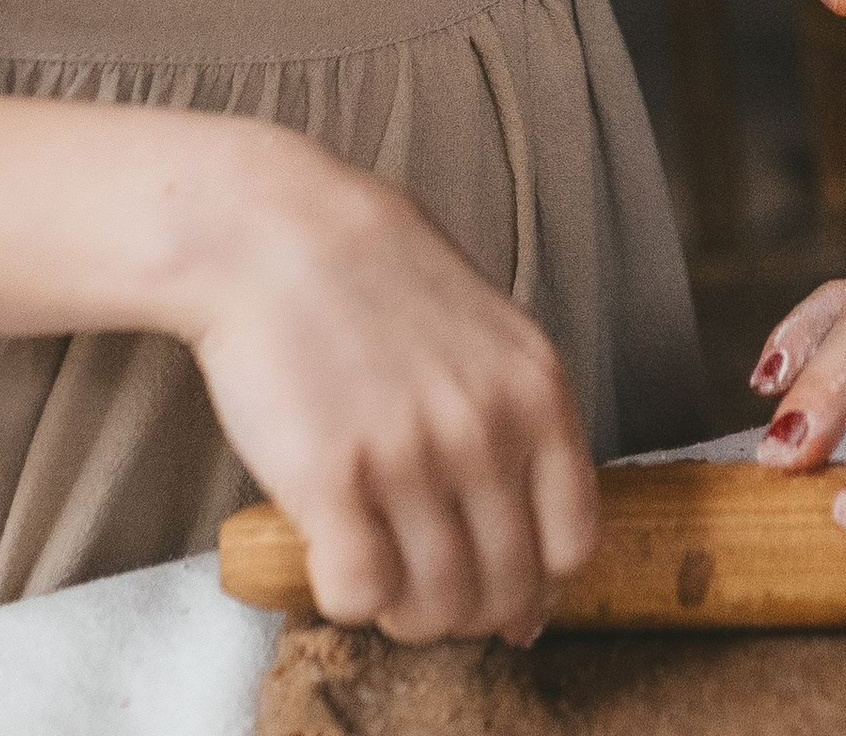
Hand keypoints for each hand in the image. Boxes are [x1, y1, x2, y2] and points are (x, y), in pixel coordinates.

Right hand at [186, 130, 596, 645]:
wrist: (273, 232)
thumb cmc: (378, 283)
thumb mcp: (487, 337)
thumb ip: (520, 433)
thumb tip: (540, 580)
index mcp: (538, 390)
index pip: (572, 545)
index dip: (533, 583)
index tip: (493, 578)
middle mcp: (487, 428)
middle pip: (503, 589)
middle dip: (462, 610)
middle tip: (421, 586)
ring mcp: (412, 454)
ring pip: (433, 606)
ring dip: (404, 614)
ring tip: (377, 571)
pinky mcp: (333, 476)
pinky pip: (359, 595)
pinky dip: (347, 598)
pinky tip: (332, 553)